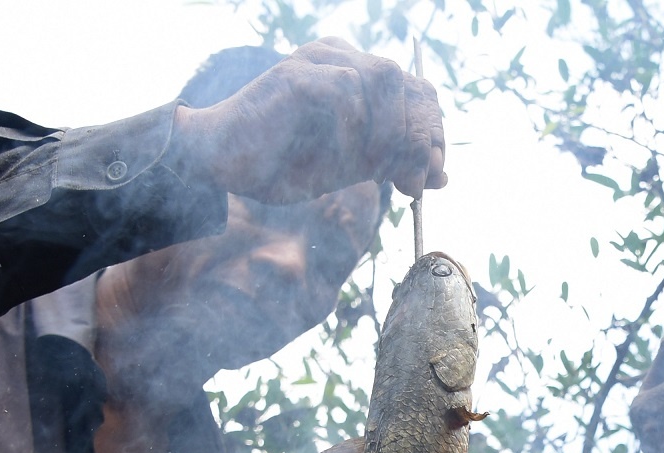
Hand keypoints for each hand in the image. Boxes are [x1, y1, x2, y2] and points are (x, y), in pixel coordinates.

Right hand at [181, 39, 445, 204]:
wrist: (221, 162)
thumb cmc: (282, 163)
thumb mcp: (350, 167)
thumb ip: (392, 162)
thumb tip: (442, 175)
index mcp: (355, 74)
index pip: (417, 92)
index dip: (433, 134)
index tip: (435, 176)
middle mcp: (340, 58)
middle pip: (409, 84)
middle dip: (421, 137)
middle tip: (417, 183)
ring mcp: (318, 61)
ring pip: (386, 80)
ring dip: (393, 132)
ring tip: (381, 173)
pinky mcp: (297, 74)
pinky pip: (347, 94)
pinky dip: (355, 132)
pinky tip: (343, 162)